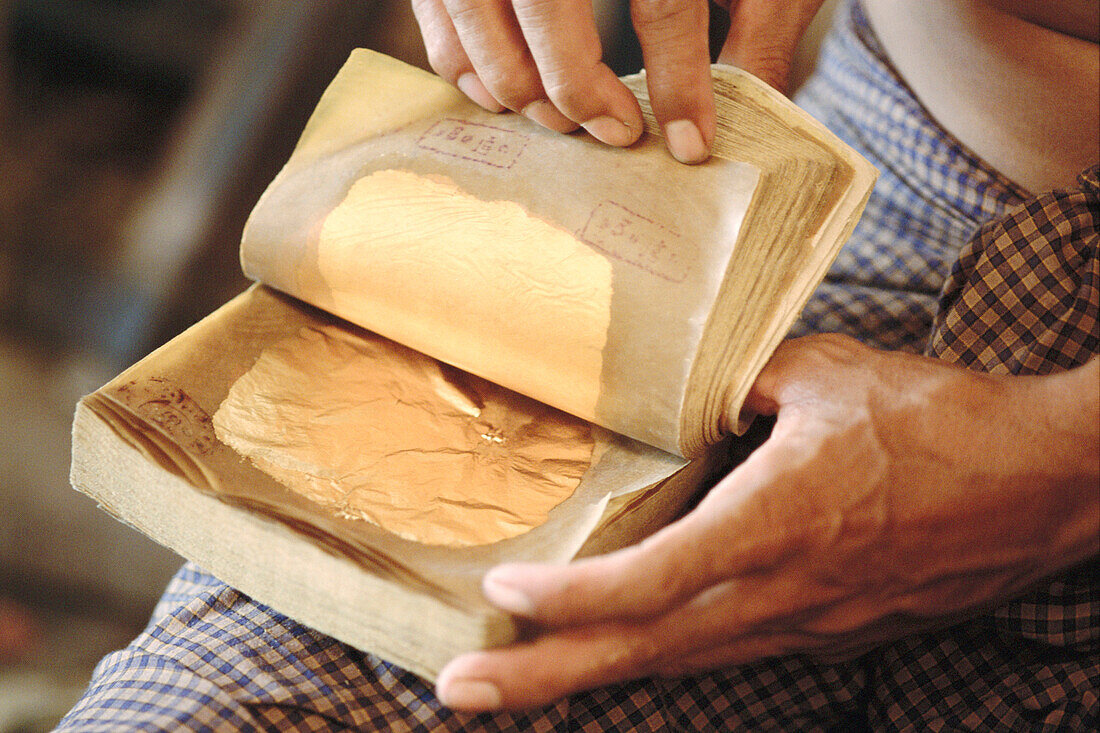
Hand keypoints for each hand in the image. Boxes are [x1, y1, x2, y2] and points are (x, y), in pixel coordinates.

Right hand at [410, 0, 825, 163]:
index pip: (663, 2)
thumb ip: (757, 14)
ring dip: (520, 90)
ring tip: (567, 121)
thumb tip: (759, 96)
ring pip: (479, 21)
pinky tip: (515, 93)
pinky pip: (441, 20)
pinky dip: (470, 68)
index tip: (690, 144)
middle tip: (616, 133)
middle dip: (578, 93)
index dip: (680, 81)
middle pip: (544, 10)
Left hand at [435, 334, 1099, 710]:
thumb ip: (745, 382)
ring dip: (586, 677)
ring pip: (676, 663)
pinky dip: (653, 660)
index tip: (502, 592)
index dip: (572, 594)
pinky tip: (614, 657)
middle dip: (543, 676)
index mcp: (778, 522)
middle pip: (644, 650)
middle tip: (458, 690)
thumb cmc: (943, 421)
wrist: (1045, 487)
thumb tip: (694, 391)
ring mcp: (805, 624)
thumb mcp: (830, 373)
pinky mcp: (826, 631)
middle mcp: (782, 592)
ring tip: (508, 685)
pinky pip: (720, 653)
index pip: (654, 578)